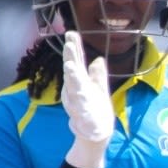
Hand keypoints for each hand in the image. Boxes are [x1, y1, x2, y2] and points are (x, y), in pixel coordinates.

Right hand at [61, 31, 113, 167]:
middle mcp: (77, 91)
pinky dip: (81, 108)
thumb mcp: (98, 89)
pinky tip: (80, 101)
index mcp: (81, 82)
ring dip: (72, 79)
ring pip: (74, 91)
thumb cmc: (95, 108)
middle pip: (73, 73)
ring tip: (71, 67)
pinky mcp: (83, 119)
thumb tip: (98, 58)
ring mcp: (78, 105)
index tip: (71, 33)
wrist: (95, 134)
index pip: (77, 62)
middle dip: (71, 60)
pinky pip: (81, 113)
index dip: (74, 48)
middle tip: (69, 46)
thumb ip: (97, 74)